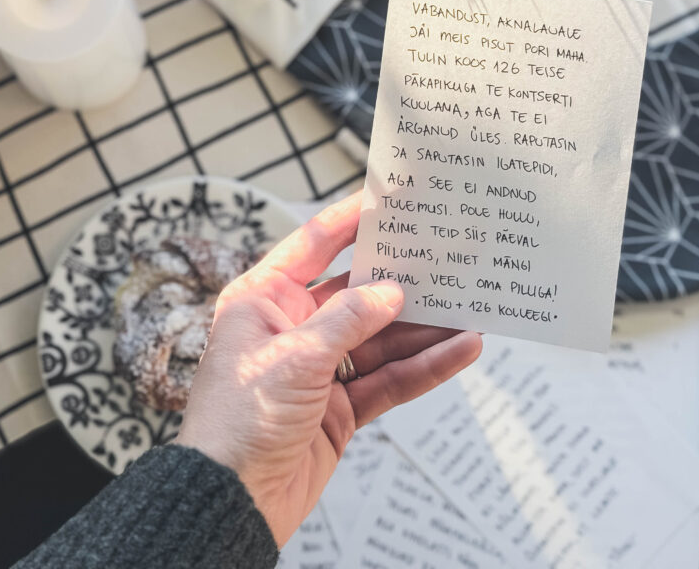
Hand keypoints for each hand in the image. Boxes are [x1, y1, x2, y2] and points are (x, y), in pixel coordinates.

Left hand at [174, 191, 481, 546]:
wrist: (228, 502)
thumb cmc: (238, 421)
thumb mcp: (295, 357)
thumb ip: (349, 320)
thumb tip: (392, 292)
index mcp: (264, 299)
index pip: (313, 244)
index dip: (350, 218)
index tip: (387, 196)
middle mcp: (293, 326)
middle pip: (357, 292)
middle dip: (401, 278)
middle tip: (445, 256)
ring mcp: (319, 368)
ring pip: (382, 337)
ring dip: (424, 326)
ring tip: (470, 305)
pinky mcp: (339, 406)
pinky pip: (389, 378)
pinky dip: (424, 366)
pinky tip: (460, 350)